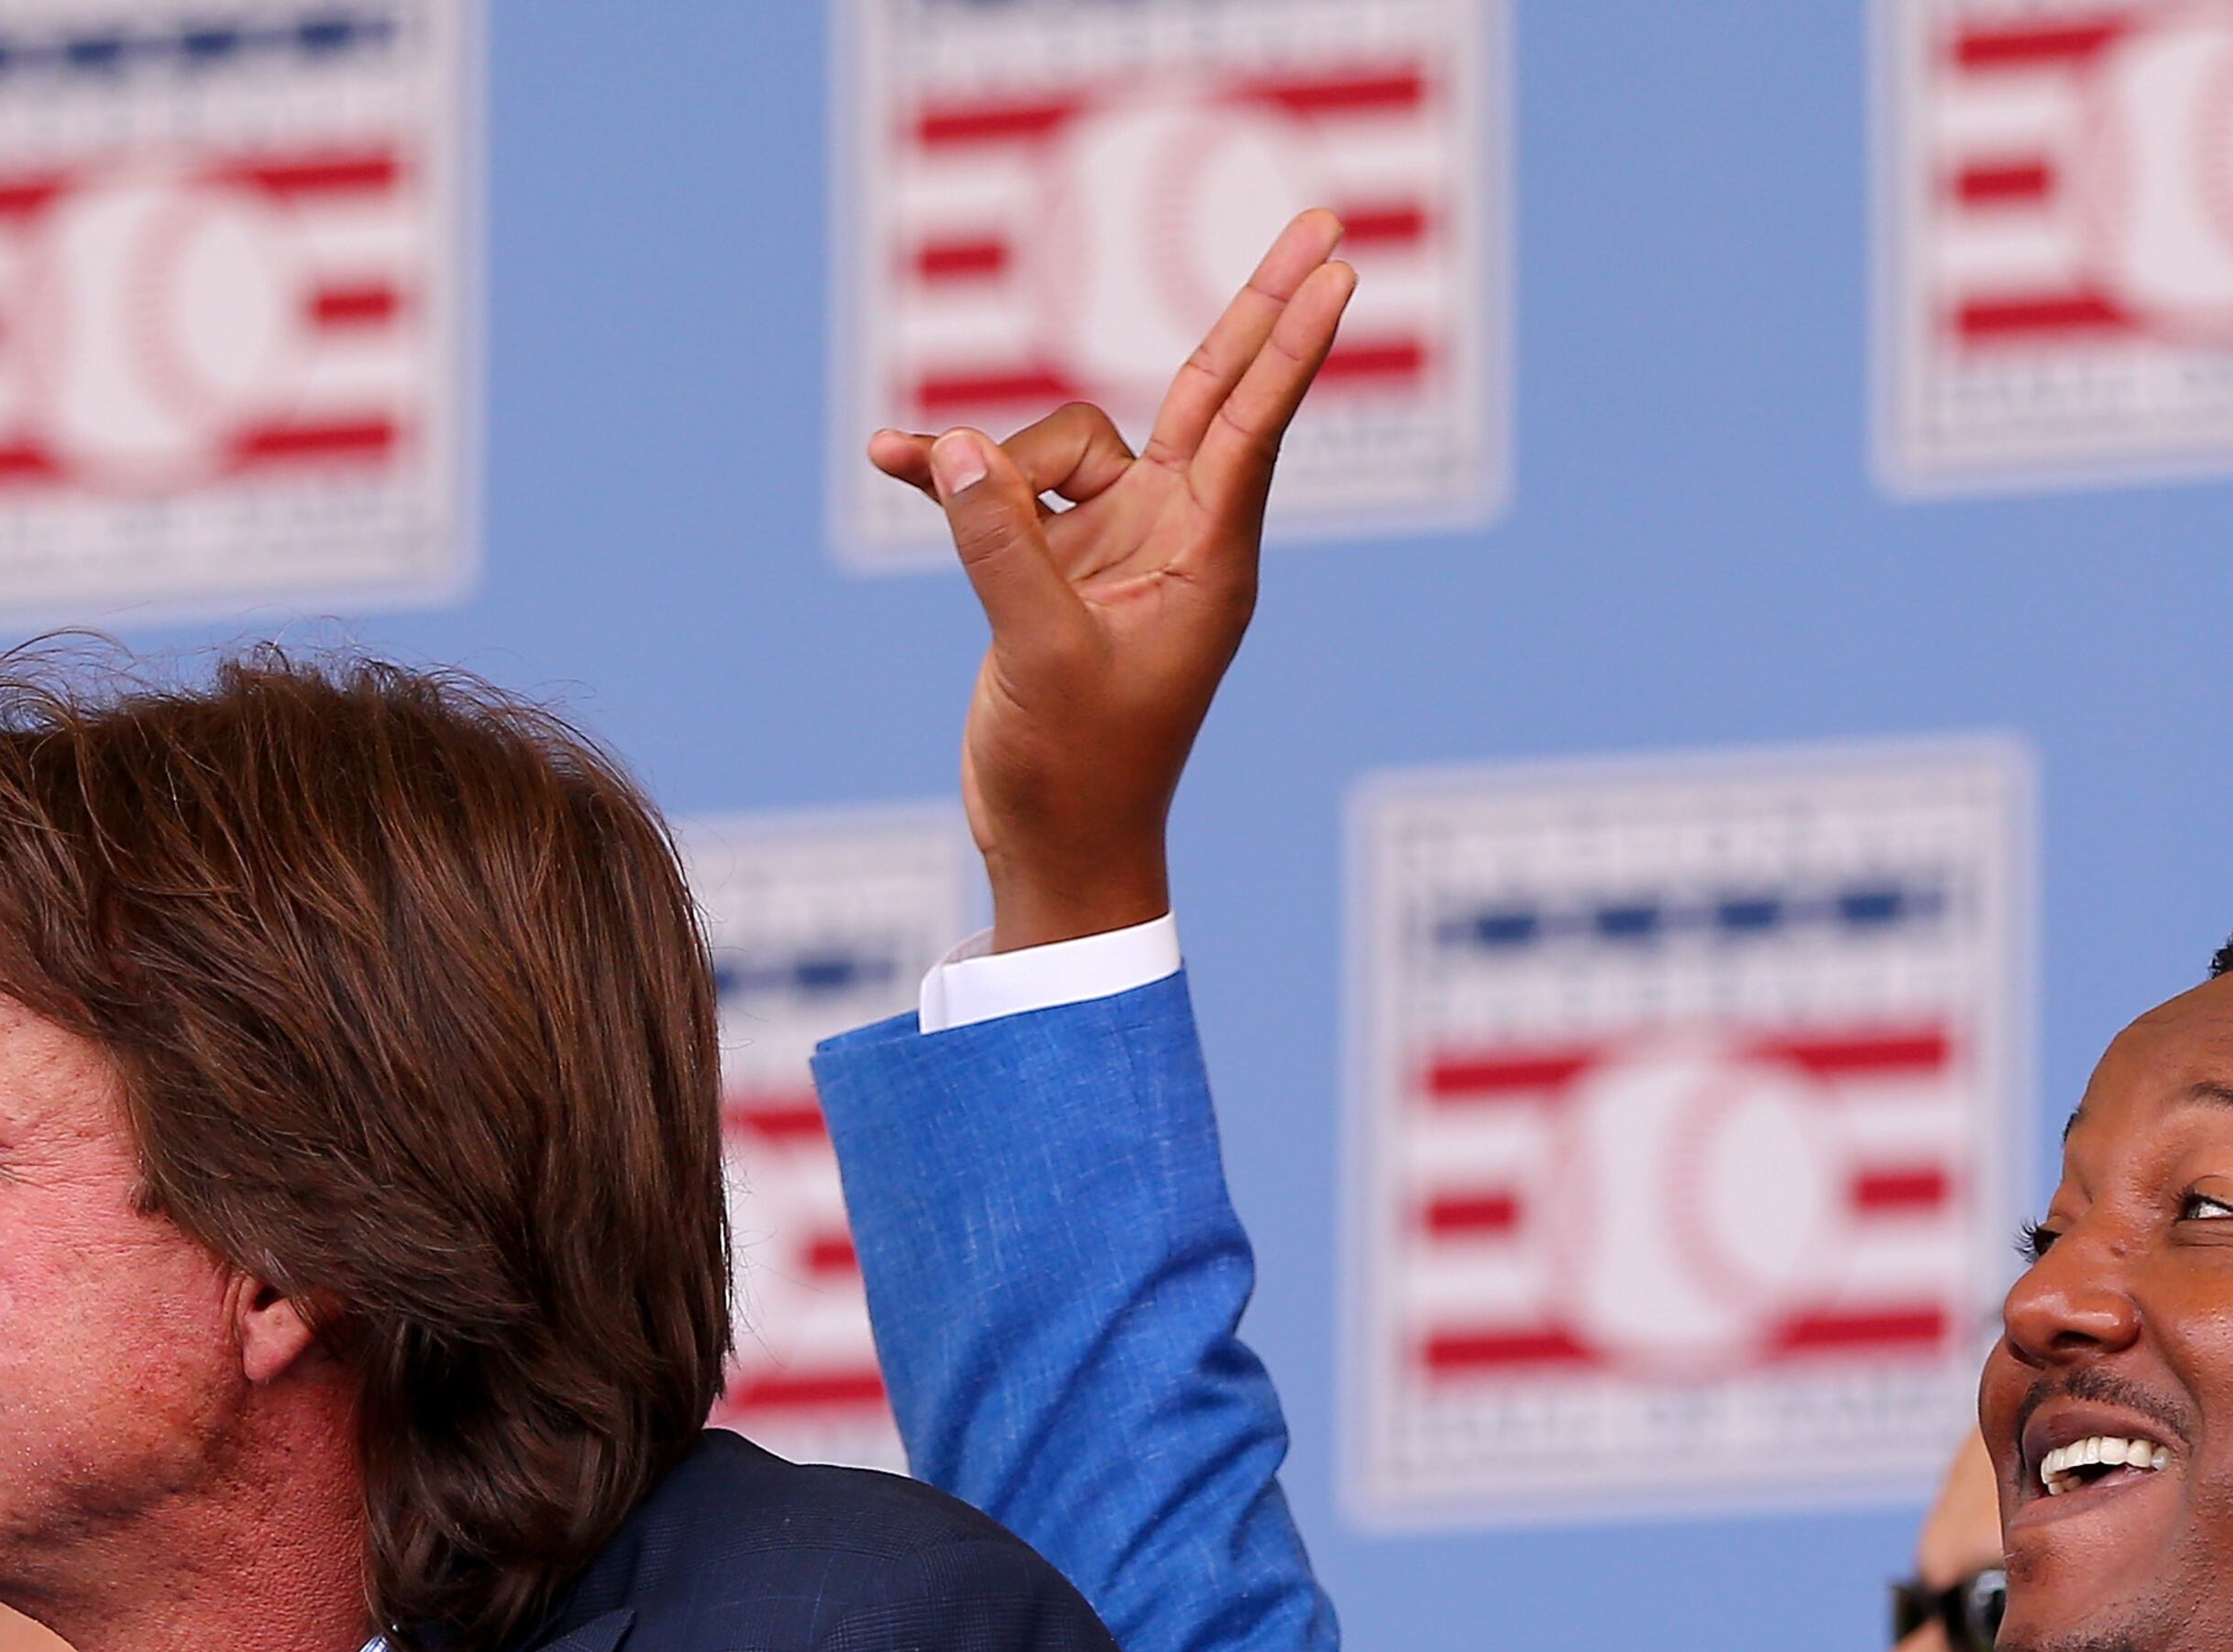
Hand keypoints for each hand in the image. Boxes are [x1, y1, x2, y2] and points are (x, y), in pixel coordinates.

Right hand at [869, 211, 1355, 949]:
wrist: (1054, 849)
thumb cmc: (1076, 775)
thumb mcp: (1036, 657)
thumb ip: (1001, 545)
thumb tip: (953, 447)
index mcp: (1209, 563)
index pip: (1254, 427)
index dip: (1290, 342)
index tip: (1339, 269)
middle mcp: (1178, 539)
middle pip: (1218, 391)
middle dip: (1259, 307)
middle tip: (1325, 221)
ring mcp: (1119, 547)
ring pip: (1062, 445)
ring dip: (994, 464)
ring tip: (936, 501)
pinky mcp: (1060, 566)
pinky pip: (1007, 489)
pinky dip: (956, 476)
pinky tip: (893, 459)